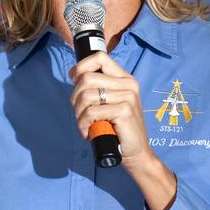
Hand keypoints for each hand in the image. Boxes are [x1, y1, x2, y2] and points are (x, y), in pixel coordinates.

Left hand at [70, 52, 177, 209]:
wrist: (136, 152)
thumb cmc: (118, 128)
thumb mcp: (109, 102)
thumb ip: (97, 87)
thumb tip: (73, 73)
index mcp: (125, 78)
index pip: (99, 57)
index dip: (81, 67)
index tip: (75, 81)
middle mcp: (128, 84)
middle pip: (87, 78)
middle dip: (75, 97)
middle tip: (79, 113)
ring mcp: (128, 97)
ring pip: (87, 96)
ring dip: (78, 113)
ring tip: (84, 124)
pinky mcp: (125, 111)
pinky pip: (92, 111)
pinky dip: (84, 124)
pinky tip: (88, 132)